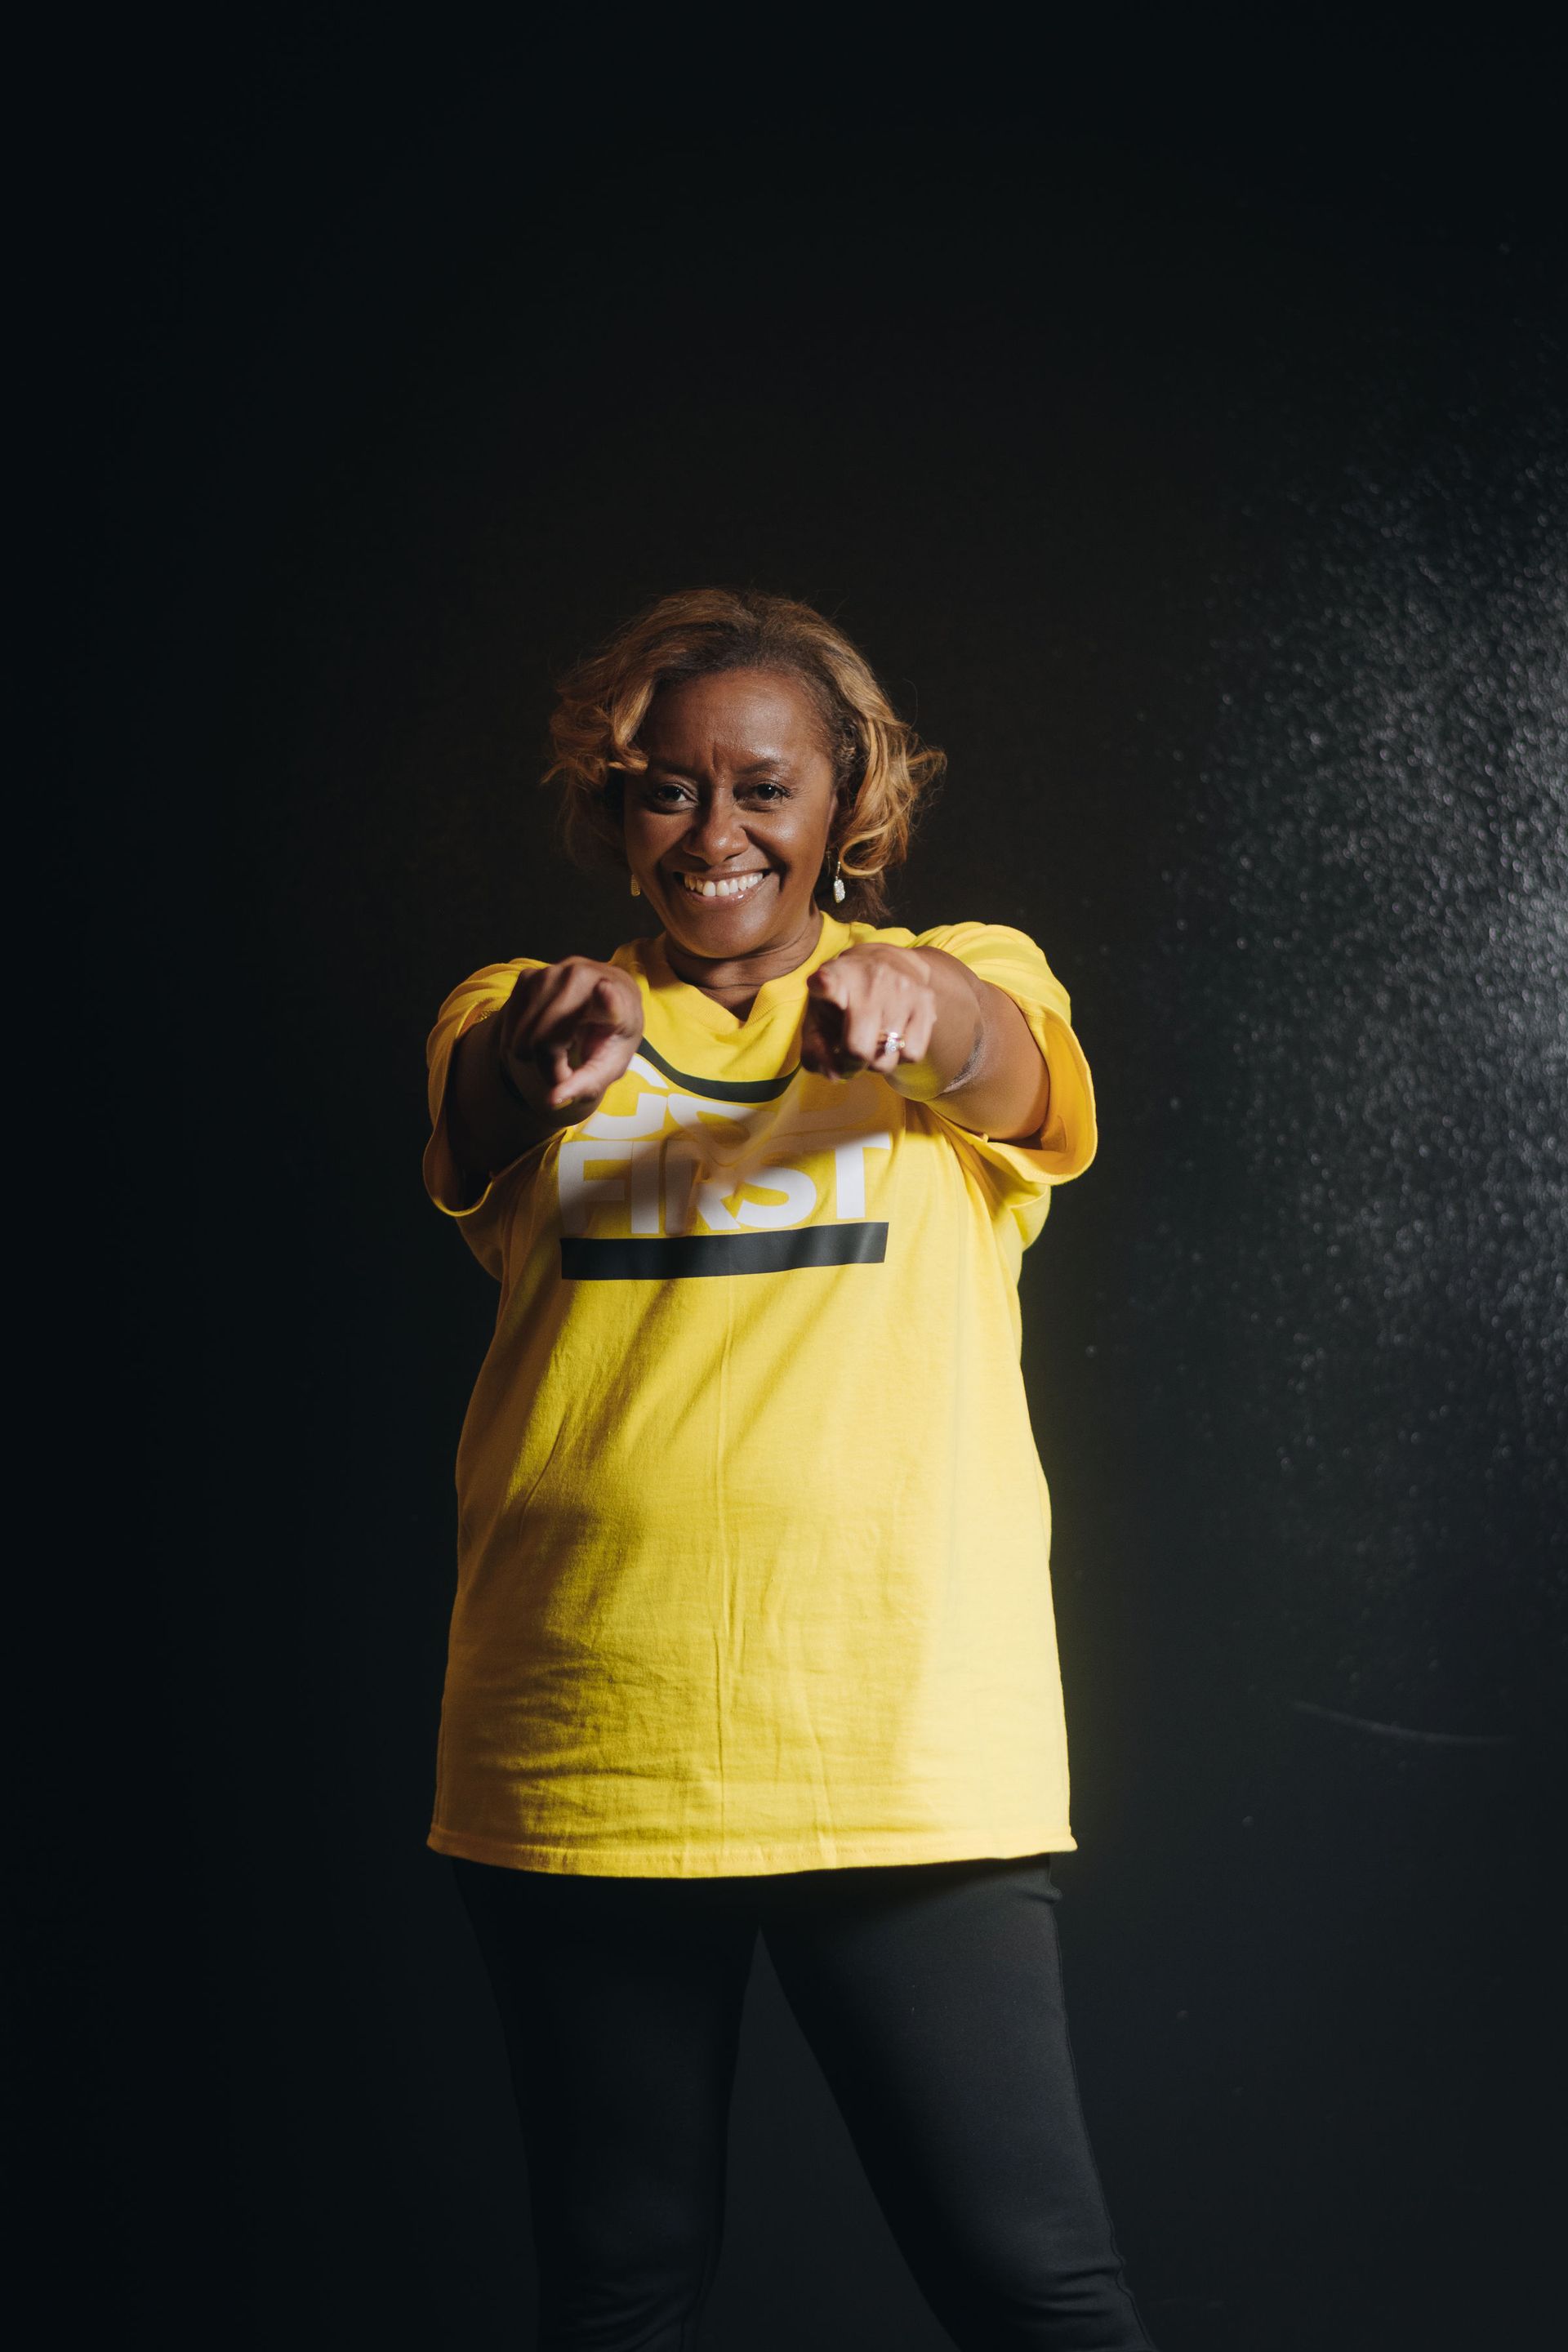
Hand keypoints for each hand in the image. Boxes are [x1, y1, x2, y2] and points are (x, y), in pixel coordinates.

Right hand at [495, 958, 644, 1113]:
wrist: (609, 995)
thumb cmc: (611, 1036)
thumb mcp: (610, 1065)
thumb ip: (585, 1084)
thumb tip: (553, 1100)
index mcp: (618, 1001)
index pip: (611, 1000)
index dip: (608, 1000)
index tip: (605, 990)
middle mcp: (584, 979)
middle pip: (544, 1041)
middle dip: (550, 1069)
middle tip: (566, 1071)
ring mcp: (552, 973)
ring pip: (521, 1036)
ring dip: (532, 1056)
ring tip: (557, 1051)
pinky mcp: (528, 976)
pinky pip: (509, 1023)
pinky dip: (518, 1039)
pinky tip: (539, 1037)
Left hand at [800, 945, 938, 1080]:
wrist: (888, 961)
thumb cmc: (844, 1000)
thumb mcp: (818, 1018)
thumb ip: (816, 1051)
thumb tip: (836, 1075)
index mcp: (836, 977)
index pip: (829, 981)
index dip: (824, 984)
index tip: (821, 982)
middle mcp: (870, 979)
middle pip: (858, 1048)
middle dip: (852, 1063)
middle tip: (851, 1053)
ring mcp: (901, 988)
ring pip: (887, 1058)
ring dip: (876, 1061)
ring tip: (873, 1042)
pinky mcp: (925, 1000)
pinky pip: (912, 1054)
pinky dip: (901, 1056)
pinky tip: (893, 1039)